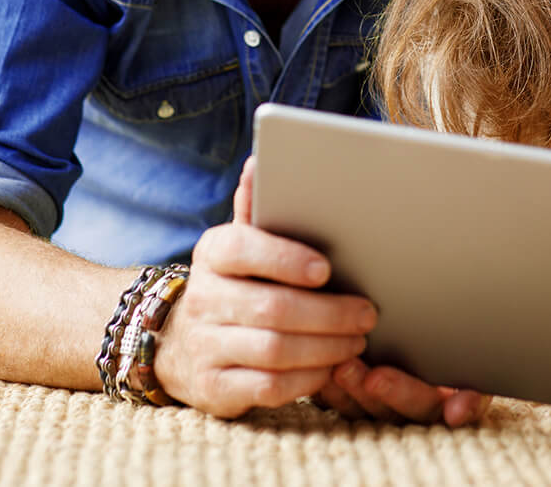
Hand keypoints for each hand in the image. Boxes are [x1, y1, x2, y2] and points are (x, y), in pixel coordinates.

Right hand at [174, 158, 488, 425]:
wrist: (183, 345)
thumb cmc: (234, 285)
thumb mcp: (240, 246)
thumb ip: (257, 210)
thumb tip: (258, 162)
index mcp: (213, 253)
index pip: (244, 248)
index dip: (286, 258)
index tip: (326, 268)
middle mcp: (203, 298)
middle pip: (272, 308)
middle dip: (328, 313)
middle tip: (367, 313)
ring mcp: (205, 346)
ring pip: (274, 350)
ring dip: (326, 347)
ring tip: (358, 340)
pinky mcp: (214, 388)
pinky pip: (268, 387)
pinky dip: (307, 379)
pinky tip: (331, 368)